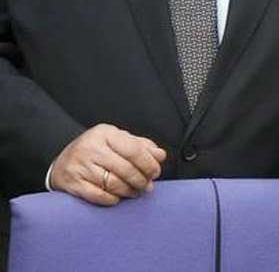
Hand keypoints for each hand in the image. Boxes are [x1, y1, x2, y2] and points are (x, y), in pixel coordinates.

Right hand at [49, 124, 166, 205]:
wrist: (62, 162)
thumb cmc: (97, 150)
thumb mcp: (117, 141)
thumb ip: (141, 146)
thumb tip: (161, 155)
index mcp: (105, 133)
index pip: (133, 149)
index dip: (148, 163)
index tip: (156, 172)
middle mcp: (91, 148)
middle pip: (125, 168)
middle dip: (141, 180)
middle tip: (148, 187)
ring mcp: (80, 166)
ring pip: (113, 183)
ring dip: (129, 191)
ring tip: (136, 192)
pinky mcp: (72, 183)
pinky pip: (98, 196)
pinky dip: (112, 199)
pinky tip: (118, 198)